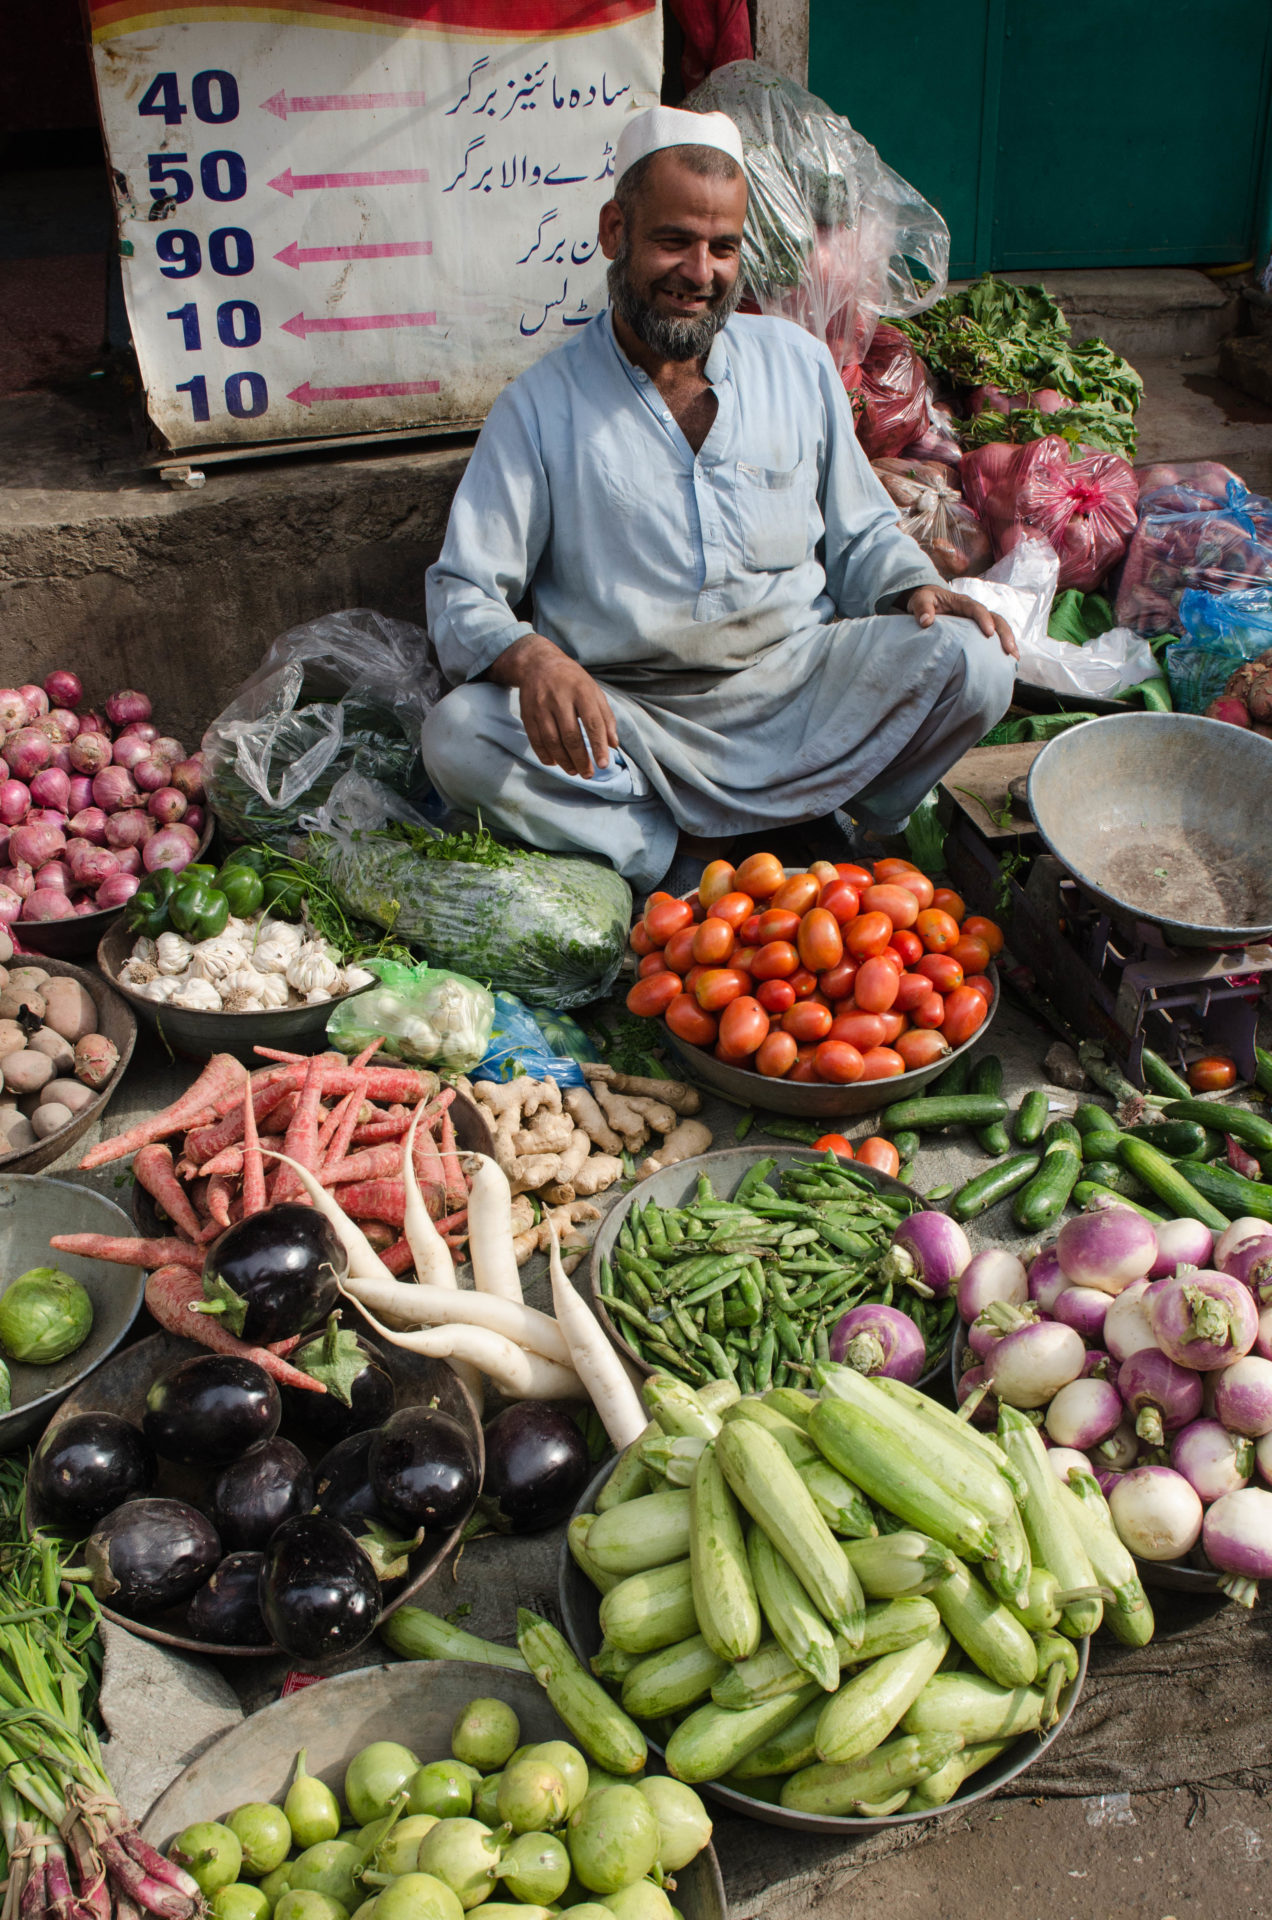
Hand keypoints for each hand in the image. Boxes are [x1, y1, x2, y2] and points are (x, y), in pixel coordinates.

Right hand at [488, 633, 618, 776]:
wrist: (538, 663)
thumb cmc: (572, 680)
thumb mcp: (593, 691)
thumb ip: (605, 717)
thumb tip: (613, 744)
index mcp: (581, 690)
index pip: (592, 723)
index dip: (598, 746)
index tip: (603, 764)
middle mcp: (560, 698)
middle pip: (571, 736)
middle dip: (581, 759)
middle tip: (588, 774)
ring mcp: (541, 706)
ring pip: (552, 741)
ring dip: (564, 761)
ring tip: (574, 771)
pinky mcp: (527, 713)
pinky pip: (535, 740)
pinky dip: (545, 755)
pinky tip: (555, 763)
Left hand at [906, 584, 1017, 659]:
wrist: (927, 602)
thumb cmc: (924, 600)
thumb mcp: (920, 600)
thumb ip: (922, 608)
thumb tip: (925, 621)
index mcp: (962, 602)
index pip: (976, 609)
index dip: (984, 619)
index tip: (989, 633)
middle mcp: (974, 611)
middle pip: (995, 619)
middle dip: (1004, 634)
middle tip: (1010, 650)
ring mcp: (978, 622)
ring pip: (999, 628)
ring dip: (1008, 642)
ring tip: (1014, 660)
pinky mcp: (977, 632)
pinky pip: (993, 639)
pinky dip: (1000, 649)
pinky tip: (1006, 663)